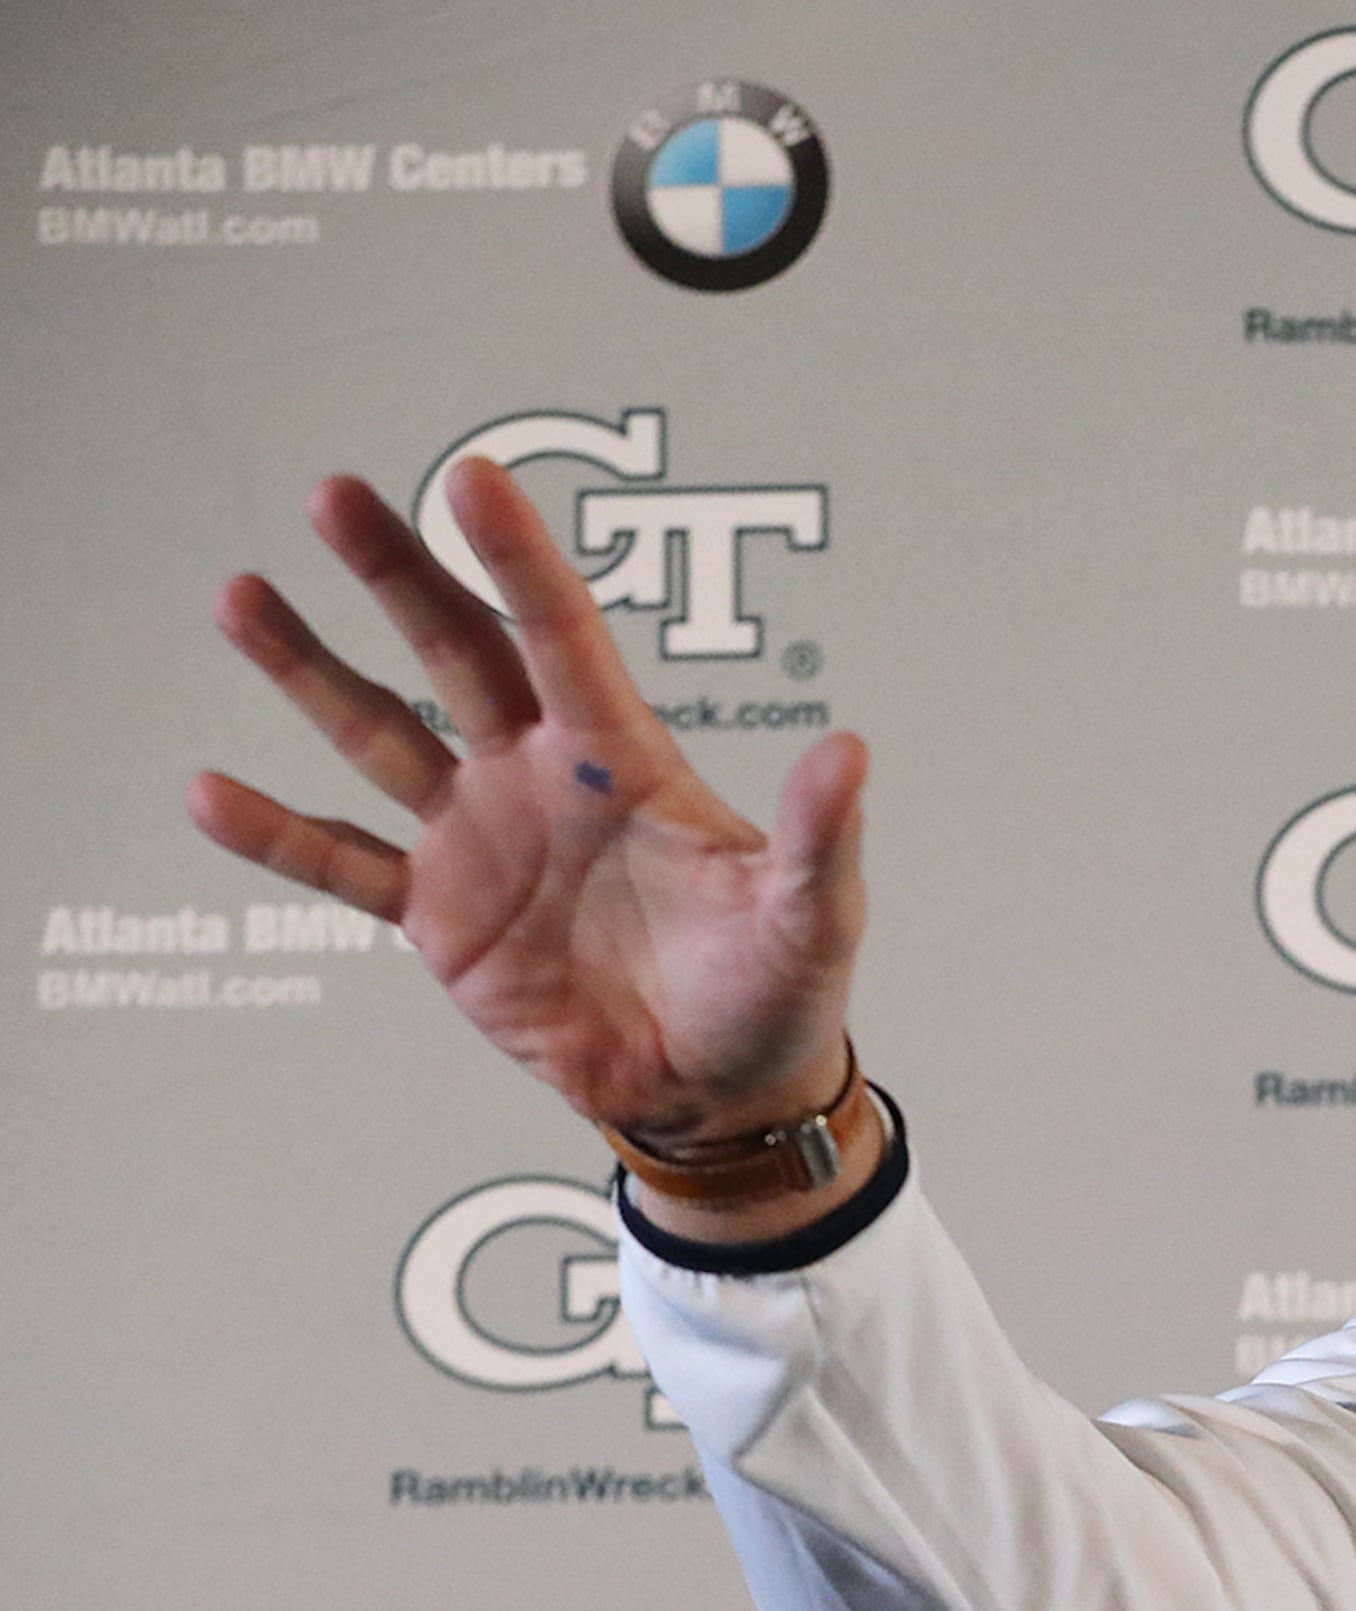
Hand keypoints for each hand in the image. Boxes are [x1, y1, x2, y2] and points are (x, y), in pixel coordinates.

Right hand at [192, 460, 874, 1217]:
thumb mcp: (811, 916)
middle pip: (455, 654)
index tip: (472, 477)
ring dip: (308, 669)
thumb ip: (819, 836)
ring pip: (379, 733)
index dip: (519, 562)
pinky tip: (208, 789)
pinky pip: (345, 862)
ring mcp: (481, 840)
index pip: (562, 640)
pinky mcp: (440, 916)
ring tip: (239, 592)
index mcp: (625, 762)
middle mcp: (541, 780)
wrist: (717, 1090)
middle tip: (336, 492)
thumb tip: (851, 752)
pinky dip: (279, 833)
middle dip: (398, 573)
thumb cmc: (777, 991)